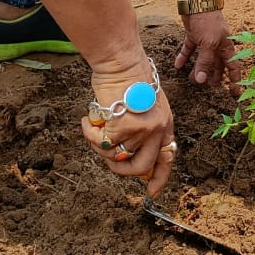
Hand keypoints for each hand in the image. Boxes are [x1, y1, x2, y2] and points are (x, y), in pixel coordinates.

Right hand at [81, 59, 176, 197]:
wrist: (122, 62)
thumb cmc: (129, 78)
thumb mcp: (146, 103)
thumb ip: (143, 127)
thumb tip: (128, 154)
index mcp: (165, 123)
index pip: (166, 158)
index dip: (159, 178)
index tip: (151, 193)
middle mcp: (157, 129)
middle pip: (141, 167)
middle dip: (121, 170)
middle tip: (109, 161)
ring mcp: (141, 130)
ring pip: (114, 154)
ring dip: (99, 143)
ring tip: (94, 126)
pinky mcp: (122, 127)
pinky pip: (100, 142)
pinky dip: (90, 133)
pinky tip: (88, 120)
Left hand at [174, 10, 240, 85]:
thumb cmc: (207, 19)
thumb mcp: (208, 43)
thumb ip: (205, 61)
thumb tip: (202, 80)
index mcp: (226, 46)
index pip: (233, 65)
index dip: (234, 79)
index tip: (234, 92)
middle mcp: (217, 44)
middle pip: (217, 63)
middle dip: (214, 75)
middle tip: (209, 88)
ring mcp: (204, 39)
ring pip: (202, 58)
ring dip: (198, 69)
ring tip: (191, 80)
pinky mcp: (193, 34)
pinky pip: (189, 48)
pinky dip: (184, 57)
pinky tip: (177, 65)